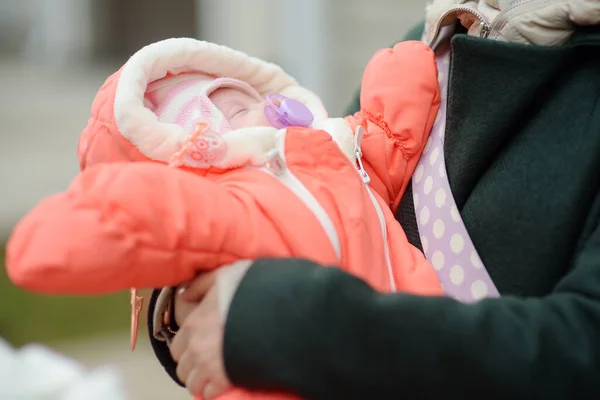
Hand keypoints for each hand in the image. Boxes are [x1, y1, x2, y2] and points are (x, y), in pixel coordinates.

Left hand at [170, 260, 251, 398]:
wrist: (276, 309)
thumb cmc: (250, 291)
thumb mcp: (223, 276)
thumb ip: (201, 284)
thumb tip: (184, 295)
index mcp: (194, 324)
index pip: (176, 347)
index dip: (186, 349)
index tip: (197, 349)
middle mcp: (197, 347)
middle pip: (183, 369)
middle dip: (192, 368)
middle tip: (206, 364)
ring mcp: (210, 365)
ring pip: (194, 384)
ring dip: (202, 382)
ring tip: (214, 377)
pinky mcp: (226, 379)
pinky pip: (210, 393)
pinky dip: (214, 390)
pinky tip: (223, 384)